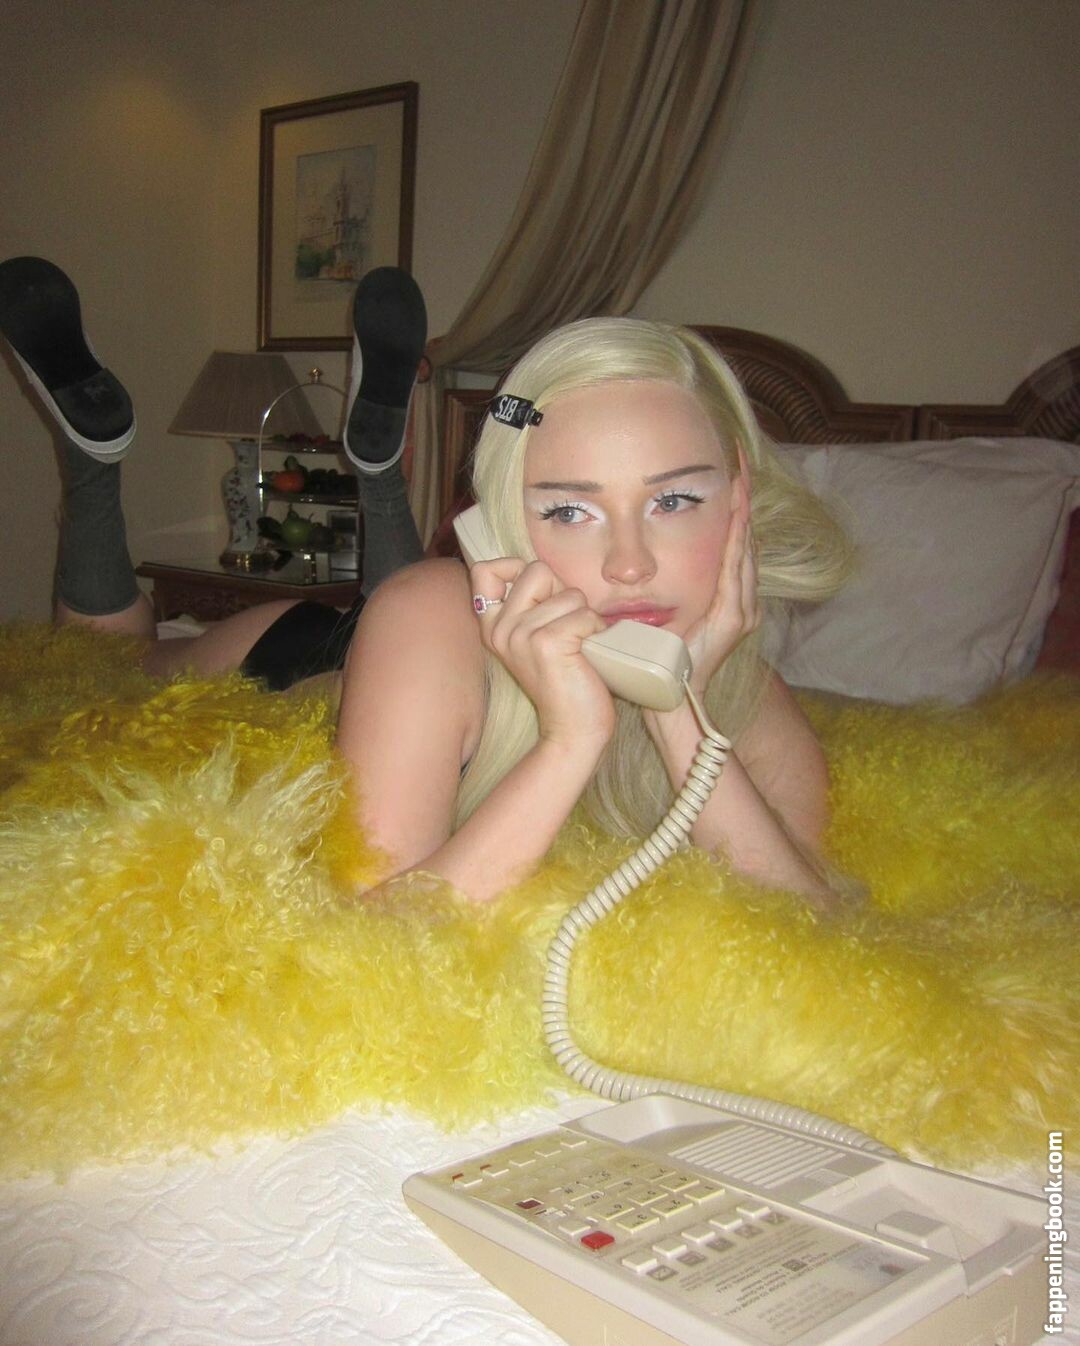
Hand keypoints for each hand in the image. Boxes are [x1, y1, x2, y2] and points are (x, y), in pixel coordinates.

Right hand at [470, 556, 615, 748]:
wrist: (573, 731)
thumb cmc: (566, 679)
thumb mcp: (537, 636)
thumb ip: (534, 603)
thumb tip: (545, 570)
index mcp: (492, 626)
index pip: (486, 569)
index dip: (517, 567)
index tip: (539, 593)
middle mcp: (500, 629)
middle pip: (537, 570)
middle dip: (563, 593)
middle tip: (568, 629)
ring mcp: (520, 636)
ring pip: (568, 594)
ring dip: (585, 617)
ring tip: (580, 647)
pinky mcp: (546, 644)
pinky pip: (583, 614)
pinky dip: (596, 630)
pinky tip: (589, 654)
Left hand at [682, 454, 760, 694]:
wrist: (668, 695)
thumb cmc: (658, 656)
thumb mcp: (663, 612)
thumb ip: (665, 587)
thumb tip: (639, 560)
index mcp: (727, 598)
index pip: (733, 543)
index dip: (734, 508)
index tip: (730, 473)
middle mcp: (741, 602)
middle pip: (744, 540)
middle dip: (742, 501)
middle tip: (739, 463)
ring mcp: (742, 611)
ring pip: (744, 551)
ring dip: (741, 515)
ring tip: (739, 481)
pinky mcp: (734, 619)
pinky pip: (735, 572)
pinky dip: (735, 543)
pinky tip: (734, 518)